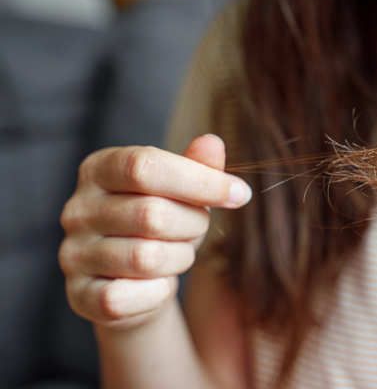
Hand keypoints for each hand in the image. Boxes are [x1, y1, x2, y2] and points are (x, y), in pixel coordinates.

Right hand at [59, 134, 250, 328]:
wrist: (136, 283)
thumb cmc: (164, 225)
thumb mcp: (184, 192)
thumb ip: (198, 167)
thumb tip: (212, 143)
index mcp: (99, 169)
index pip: (145, 167)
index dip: (199, 181)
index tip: (240, 194)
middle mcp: (78, 208)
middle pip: (151, 214)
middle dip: (193, 225)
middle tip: (198, 229)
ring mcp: (73, 253)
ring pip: (145, 258)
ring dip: (179, 258)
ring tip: (178, 254)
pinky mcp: (79, 295)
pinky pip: (126, 296)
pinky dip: (158, 292)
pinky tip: (160, 284)